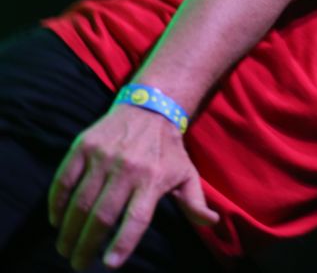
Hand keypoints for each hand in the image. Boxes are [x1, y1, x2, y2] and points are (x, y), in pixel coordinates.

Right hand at [48, 104, 218, 269]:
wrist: (150, 108)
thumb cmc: (169, 150)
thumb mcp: (187, 173)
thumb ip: (195, 202)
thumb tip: (211, 222)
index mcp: (154, 179)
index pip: (136, 218)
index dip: (123, 243)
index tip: (110, 264)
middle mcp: (128, 168)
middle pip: (102, 215)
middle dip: (86, 245)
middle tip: (77, 263)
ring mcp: (103, 156)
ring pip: (80, 201)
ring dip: (68, 230)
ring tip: (65, 248)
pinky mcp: (84, 146)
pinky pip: (64, 179)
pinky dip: (57, 202)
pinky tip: (56, 220)